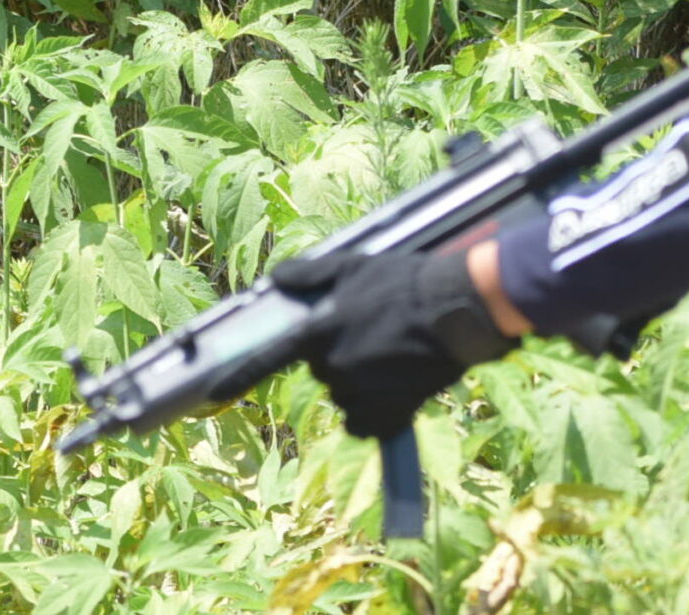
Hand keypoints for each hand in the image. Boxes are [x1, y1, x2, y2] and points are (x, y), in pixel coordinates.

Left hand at [271, 246, 518, 440]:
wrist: (457, 309)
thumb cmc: (404, 281)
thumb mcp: (352, 265)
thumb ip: (308, 274)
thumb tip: (274, 280)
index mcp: (316, 332)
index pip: (271, 358)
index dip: (249, 371)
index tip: (231, 385)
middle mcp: (332, 368)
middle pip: (322, 370)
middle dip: (339, 356)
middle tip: (370, 336)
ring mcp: (359, 395)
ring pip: (344, 396)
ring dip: (358, 385)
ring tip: (389, 359)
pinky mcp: (386, 417)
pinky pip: (363, 424)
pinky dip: (373, 413)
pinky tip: (392, 391)